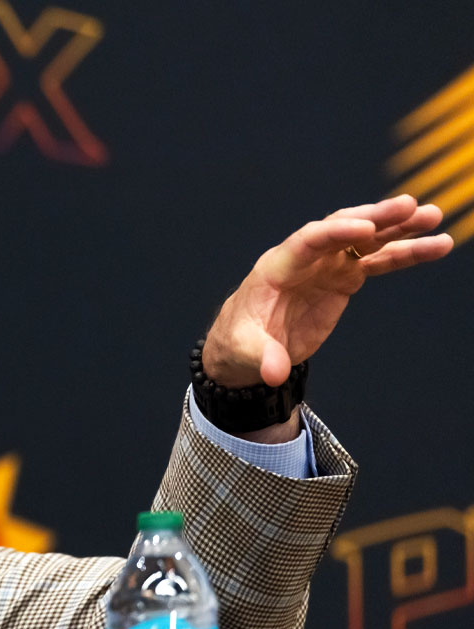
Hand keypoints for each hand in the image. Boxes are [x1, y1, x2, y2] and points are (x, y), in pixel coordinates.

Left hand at [202, 195, 452, 388]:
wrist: (248, 347)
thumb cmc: (240, 342)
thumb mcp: (245, 352)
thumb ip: (263, 358)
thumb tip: (274, 373)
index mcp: (276, 268)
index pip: (307, 242)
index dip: (334, 233)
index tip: (365, 229)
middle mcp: (305, 260)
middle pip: (340, 230)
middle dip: (374, 218)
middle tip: (410, 207)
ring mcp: (326, 266)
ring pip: (365, 241)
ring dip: (399, 229)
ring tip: (433, 217)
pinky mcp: (343, 279)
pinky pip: (377, 261)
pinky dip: (405, 254)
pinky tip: (436, 245)